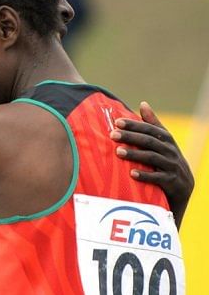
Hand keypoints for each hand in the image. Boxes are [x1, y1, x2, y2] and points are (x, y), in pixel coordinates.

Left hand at [110, 101, 193, 226]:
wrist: (183, 190)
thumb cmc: (166, 162)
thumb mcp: (162, 143)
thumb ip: (152, 124)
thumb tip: (143, 103)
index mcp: (167, 141)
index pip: (150, 129)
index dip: (135, 125)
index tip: (117, 121)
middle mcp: (172, 152)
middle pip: (150, 142)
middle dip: (131, 137)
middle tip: (112, 135)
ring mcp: (174, 168)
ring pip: (153, 158)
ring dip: (135, 154)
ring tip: (118, 152)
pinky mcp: (174, 183)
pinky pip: (159, 179)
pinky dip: (145, 176)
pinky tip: (132, 174)